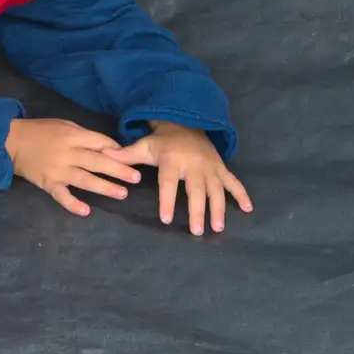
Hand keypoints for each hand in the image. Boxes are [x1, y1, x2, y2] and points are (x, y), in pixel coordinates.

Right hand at [4, 118, 143, 216]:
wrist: (11, 141)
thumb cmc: (40, 131)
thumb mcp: (63, 124)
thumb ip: (84, 135)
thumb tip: (108, 147)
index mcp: (72, 135)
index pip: (100, 142)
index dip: (116, 150)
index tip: (131, 158)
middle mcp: (67, 153)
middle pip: (97, 162)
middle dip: (118, 170)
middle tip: (136, 178)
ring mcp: (58, 169)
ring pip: (85, 179)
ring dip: (104, 187)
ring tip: (122, 194)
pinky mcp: (48, 183)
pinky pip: (62, 196)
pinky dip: (73, 204)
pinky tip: (86, 211)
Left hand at [108, 121, 251, 234]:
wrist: (185, 122)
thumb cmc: (161, 141)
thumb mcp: (143, 145)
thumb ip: (125, 154)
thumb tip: (104, 154)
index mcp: (172, 160)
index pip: (168, 184)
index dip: (167, 201)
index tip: (167, 219)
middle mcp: (193, 164)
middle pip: (196, 190)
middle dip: (198, 211)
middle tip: (198, 231)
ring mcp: (210, 166)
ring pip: (216, 189)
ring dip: (219, 208)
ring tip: (219, 227)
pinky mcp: (221, 167)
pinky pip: (234, 181)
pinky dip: (242, 194)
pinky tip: (249, 209)